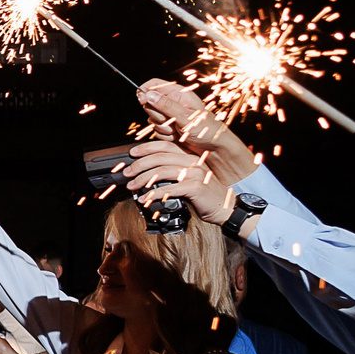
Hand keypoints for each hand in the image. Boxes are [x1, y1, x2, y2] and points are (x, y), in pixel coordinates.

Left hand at [120, 140, 235, 223]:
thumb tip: (148, 173)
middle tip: (126, 173)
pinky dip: (153, 194)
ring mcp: (195, 173)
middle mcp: (192, 162)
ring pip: (162, 171)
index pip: (165, 145)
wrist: (227, 208)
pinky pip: (169, 188)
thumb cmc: (205, 195)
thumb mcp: (189, 179)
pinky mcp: (195, 187)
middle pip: (160, 157)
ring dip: (142, 179)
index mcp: (190, 157)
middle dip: (139, 164)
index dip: (146, 148)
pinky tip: (144, 199)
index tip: (131, 153)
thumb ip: (173, 173)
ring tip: (132, 186)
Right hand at [136, 80, 258, 178]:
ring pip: (152, 119)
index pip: (155, 84)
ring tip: (177, 131)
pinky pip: (156, 130)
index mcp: (179, 94)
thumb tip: (149, 94)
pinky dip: (165, 136)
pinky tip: (177, 137)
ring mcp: (170, 115)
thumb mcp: (185, 116)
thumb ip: (166, 105)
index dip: (145, 91)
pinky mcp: (169, 127)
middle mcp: (174, 103)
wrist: (213, 147)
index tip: (143, 101)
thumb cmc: (207, 130)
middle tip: (171, 121)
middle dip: (157, 115)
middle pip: (150, 103)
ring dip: (162, 128)